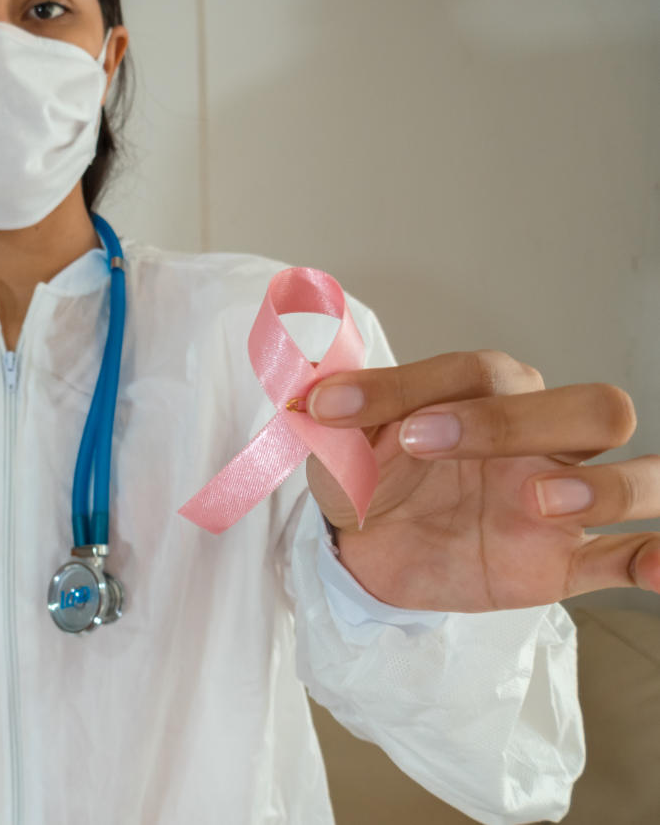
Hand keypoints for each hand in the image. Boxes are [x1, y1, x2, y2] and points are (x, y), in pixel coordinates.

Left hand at [305, 350, 659, 611]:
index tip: (333, 407)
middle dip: (512, 420)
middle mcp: (537, 438)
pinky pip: (630, 555)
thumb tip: (313, 393)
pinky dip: (657, 559)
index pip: (475, 373)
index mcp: (486, 395)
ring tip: (540, 501)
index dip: (406, 385)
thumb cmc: (368, 481)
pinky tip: (656, 566)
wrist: (367, 551)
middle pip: (585, 406)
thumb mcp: (342, 447)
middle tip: (422, 444)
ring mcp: (560, 498)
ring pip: (639, 473)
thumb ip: (343, 419)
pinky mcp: (563, 560)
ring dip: (605, 485)